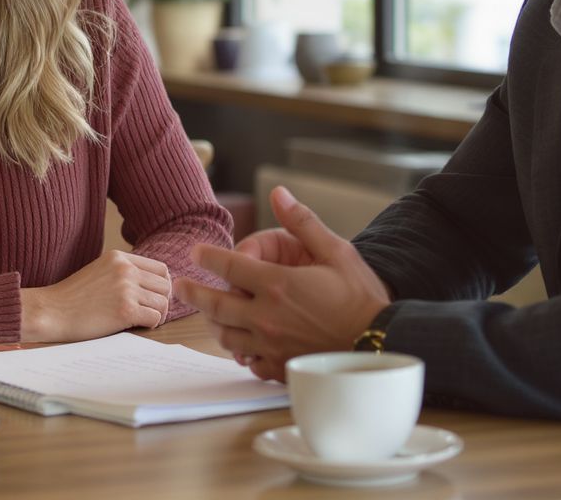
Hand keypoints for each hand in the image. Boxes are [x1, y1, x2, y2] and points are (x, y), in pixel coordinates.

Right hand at [21, 250, 170, 341]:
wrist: (50, 311)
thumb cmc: (72, 297)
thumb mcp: (99, 271)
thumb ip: (122, 272)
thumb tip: (150, 284)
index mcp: (119, 258)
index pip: (160, 269)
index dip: (161, 286)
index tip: (153, 298)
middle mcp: (125, 269)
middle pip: (165, 285)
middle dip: (162, 301)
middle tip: (150, 312)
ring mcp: (126, 289)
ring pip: (162, 303)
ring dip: (157, 315)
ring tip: (143, 321)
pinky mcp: (125, 310)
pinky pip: (155, 318)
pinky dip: (151, 325)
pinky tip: (137, 326)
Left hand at [176, 186, 390, 381]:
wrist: (381, 342)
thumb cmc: (361, 296)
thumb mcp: (336, 251)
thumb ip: (302, 222)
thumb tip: (279, 192)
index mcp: (277, 284)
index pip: (229, 267)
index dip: (207, 258)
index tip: (194, 252)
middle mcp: (266, 316)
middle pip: (216, 305)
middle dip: (194, 293)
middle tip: (180, 286)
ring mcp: (270, 345)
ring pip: (226, 336)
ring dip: (213, 323)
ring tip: (208, 314)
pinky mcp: (279, 368)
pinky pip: (247, 361)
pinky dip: (239, 351)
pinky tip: (240, 345)